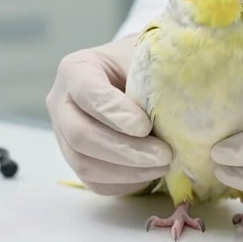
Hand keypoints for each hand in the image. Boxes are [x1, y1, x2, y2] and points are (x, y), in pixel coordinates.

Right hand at [46, 35, 171, 194]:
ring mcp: (64, 135)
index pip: (88, 92)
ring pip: (85, 165)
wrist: (133, 77)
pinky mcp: (77, 160)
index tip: (145, 126)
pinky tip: (151, 173)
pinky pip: (95, 182)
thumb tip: (181, 105)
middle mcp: (61, 103)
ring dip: (128, 171)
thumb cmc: (142, 66)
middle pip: (80, 135)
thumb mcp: (147, 59)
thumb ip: (155, 77)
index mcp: (76, 69)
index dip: (115, 112)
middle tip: (164, 155)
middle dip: (125, 150)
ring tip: (163, 165)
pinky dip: (125, 182)